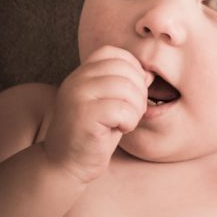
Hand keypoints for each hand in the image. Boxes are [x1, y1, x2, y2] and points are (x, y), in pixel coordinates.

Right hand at [43, 45, 149, 183]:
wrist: (67, 163)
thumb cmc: (95, 132)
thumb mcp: (110, 101)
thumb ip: (124, 83)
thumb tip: (149, 72)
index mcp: (82, 73)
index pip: (115, 53)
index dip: (133, 70)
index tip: (131, 94)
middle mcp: (76, 80)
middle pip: (126, 70)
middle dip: (139, 92)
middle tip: (130, 113)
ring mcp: (78, 96)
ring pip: (127, 89)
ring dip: (135, 109)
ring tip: (123, 122)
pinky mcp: (84, 115)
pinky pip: (123, 110)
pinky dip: (129, 122)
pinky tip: (118, 130)